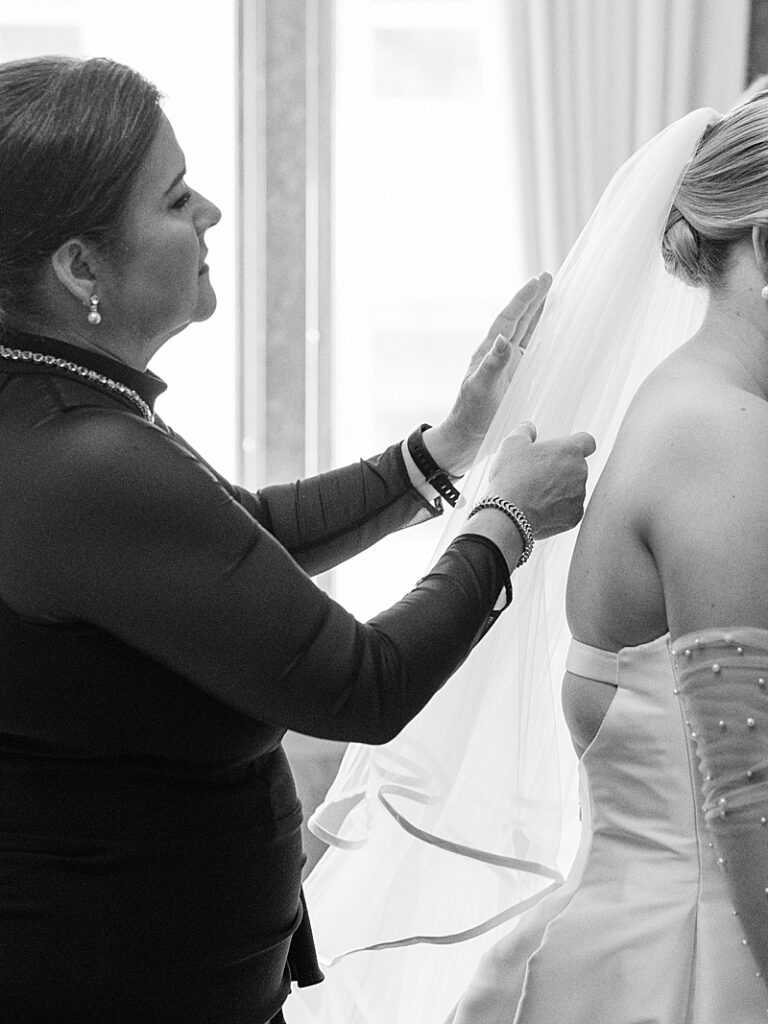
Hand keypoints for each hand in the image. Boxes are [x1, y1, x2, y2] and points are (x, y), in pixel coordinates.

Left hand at [425, 274, 551, 476]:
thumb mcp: (481, 389)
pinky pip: (532, 351)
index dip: (523, 300)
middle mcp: (499, 354)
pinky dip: (542, 337)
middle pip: (519, 320)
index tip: (538, 281)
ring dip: (539, 314)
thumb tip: (503, 338)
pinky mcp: (516, 378)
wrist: (467, 437)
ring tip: (553, 296)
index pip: (509, 320)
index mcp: (489, 352)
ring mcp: (509, 365)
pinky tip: (552, 334)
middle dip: (533, 299)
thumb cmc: (471, 414)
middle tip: (549, 278)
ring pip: (526, 332)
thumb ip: (492, 364)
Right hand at [488, 422, 595, 538]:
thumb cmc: (511, 476)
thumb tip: (528, 428)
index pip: (587, 442)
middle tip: (537, 475)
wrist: (509, 513)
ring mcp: (579, 496)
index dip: (577, 445)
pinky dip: (557, 510)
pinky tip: (538, 509)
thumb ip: (524, 432)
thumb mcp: (512, 445)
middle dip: (561, 470)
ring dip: (559, 491)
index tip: (564, 451)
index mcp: (570, 450)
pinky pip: (568, 510)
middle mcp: (580, 472)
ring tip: (534, 495)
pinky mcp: (574, 517)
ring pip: (573, 490)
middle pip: (576, 468)